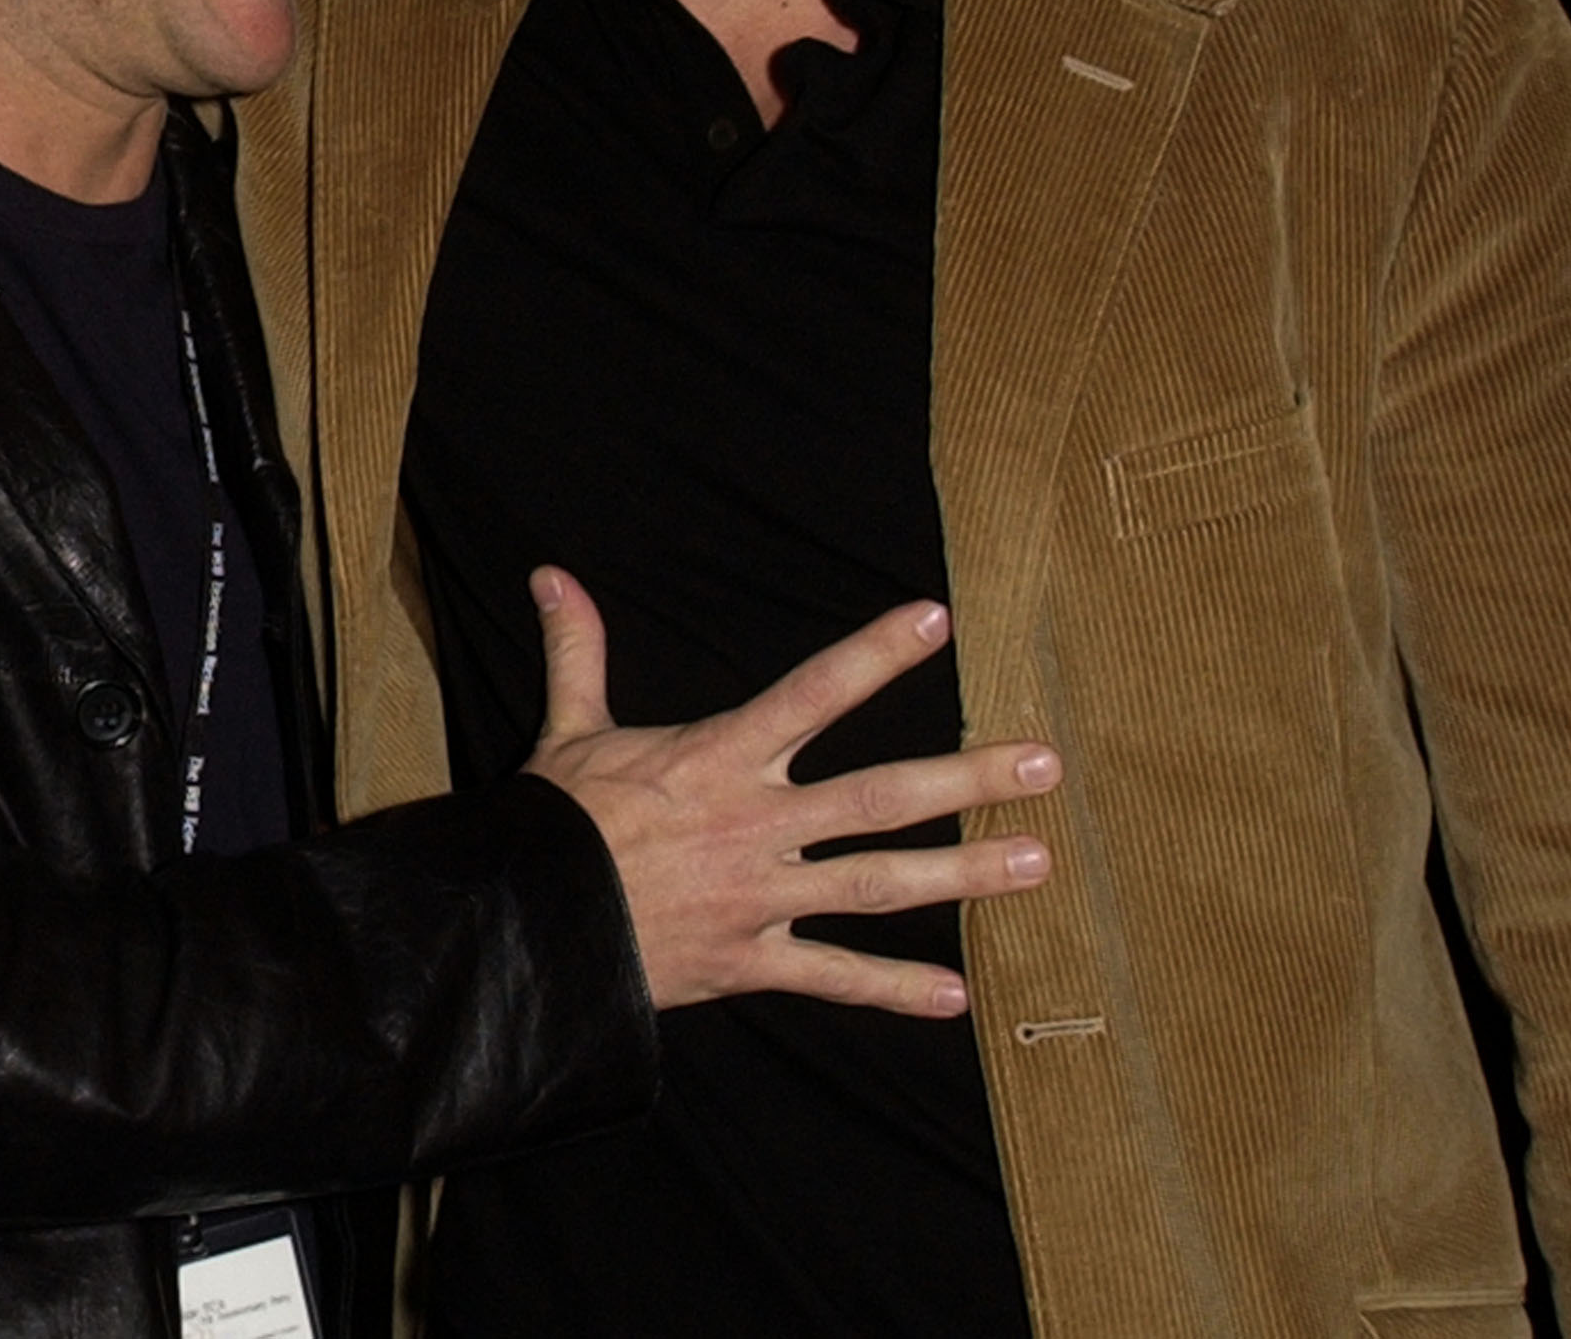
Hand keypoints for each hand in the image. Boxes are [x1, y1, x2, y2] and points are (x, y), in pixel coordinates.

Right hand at [520, 569, 1057, 1018]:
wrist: (526, 926)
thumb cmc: (555, 823)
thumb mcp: (569, 727)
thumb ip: (579, 649)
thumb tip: (549, 573)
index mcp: (720, 758)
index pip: (812, 693)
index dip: (874, 654)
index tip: (936, 620)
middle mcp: (755, 825)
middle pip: (879, 796)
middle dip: (966, 778)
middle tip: (1044, 764)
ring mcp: (760, 897)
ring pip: (877, 884)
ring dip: (962, 874)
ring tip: (1036, 861)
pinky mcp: (749, 961)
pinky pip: (831, 978)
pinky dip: (892, 990)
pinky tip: (955, 997)